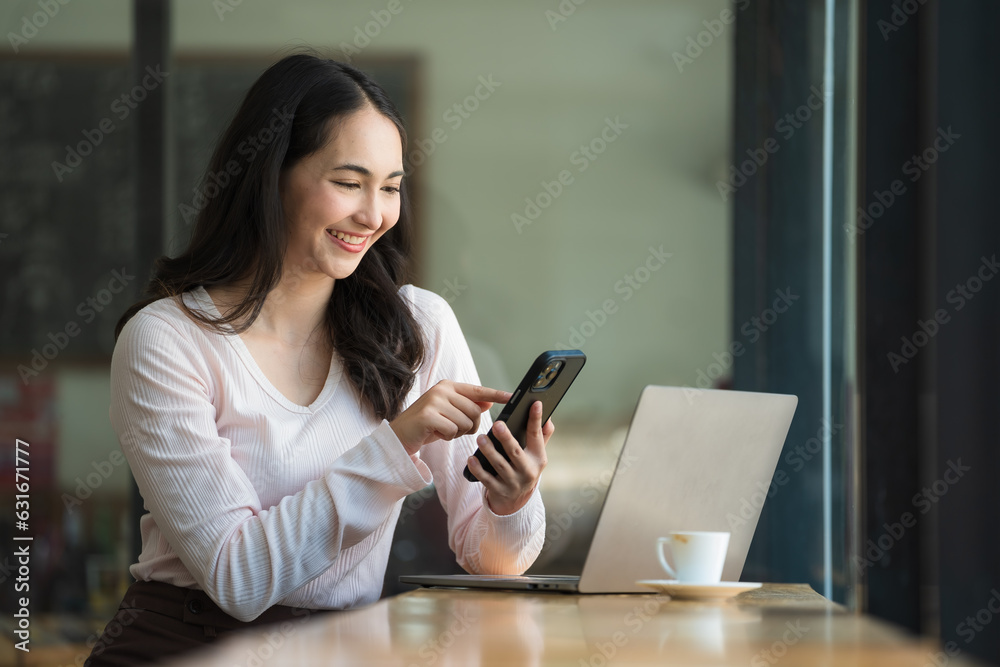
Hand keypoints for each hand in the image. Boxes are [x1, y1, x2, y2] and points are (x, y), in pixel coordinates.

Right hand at [390, 381, 510, 456]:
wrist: (399, 435)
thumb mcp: (449, 413)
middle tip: (454, 428)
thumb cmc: (427, 425)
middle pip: (475, 411)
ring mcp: (434, 401)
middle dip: (469, 425)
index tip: (511, 396)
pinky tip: (436, 433)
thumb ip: (467, 406)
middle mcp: (442, 390)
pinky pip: (453, 430)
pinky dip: (448, 437)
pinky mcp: (429, 415)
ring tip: (442, 429)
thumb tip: (488, 402)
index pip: (477, 390)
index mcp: (449, 386)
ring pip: (465, 422)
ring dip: (457, 432)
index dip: (495, 394)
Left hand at [467, 400, 553, 514]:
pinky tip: (472, 458)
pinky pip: (486, 479)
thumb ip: (542, 436)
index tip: (535, 404)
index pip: (536, 436)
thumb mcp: (537, 455)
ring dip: (489, 451)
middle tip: (497, 424)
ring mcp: (513, 483)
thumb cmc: (525, 468)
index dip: (536, 419)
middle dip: (506, 438)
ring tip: (481, 438)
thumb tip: (547, 417)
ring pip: (499, 465)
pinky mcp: (499, 491)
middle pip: (516, 452)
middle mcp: (527, 471)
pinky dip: (478, 469)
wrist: (516, 501)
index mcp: (538, 458)